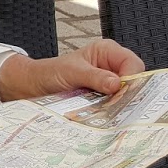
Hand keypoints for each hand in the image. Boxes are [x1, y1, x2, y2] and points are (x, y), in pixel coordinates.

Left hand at [0, 39, 145, 101]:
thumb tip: (116, 84)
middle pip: (133, 80)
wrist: (34, 87)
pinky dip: (111, 110)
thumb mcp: (72, 73)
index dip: (132, 78)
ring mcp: (108, 82)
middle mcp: (111, 65)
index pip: (132, 63)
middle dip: (127, 93)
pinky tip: (105, 116)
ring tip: (109, 112)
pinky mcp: (103, 97)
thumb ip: (94, 77)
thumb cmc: (51, 73)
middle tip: (117, 106)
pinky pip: (115, 104)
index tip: (122, 93)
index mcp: (107, 51)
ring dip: (118, 104)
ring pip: (126, 94)